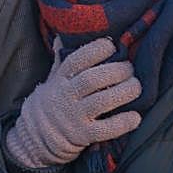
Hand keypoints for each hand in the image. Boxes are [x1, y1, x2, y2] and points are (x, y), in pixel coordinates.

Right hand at [5, 37, 141, 168]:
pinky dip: (122, 123)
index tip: (111, 46)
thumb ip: (61, 59)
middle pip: (91, 80)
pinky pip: (105, 130)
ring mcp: (75, 117)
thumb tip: (62, 35)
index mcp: (60, 79)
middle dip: (116, 71)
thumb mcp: (52, 79)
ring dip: (123, 92)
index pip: (76, 61)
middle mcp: (66, 96)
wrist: (36, 137)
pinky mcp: (83, 135)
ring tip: (137, 87)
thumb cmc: (52, 102)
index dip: (95, 50)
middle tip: (130, 68)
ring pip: (101, 102)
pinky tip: (135, 117)